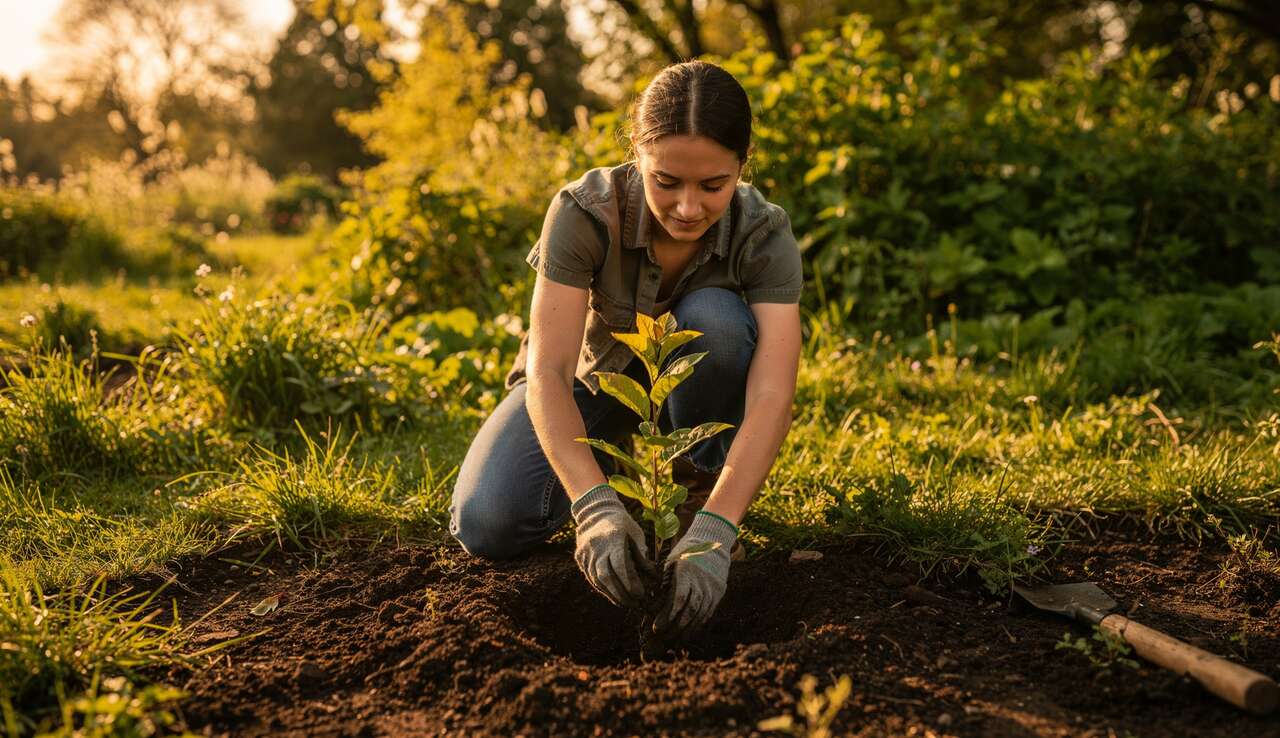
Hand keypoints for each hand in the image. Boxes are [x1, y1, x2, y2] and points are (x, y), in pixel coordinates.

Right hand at [571, 485, 655, 607]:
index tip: (639, 594)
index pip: (619, 564)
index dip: (629, 581)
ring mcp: (586, 552)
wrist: (596, 512)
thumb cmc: (623, 525)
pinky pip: (590, 577)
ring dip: (611, 594)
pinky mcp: (580, 558)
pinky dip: (602, 589)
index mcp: (612, 537)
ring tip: (625, 603)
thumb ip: (641, 554)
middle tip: (634, 603)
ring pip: (596, 579)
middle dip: (620, 593)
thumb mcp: (636, 534)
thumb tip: (651, 576)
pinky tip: (613, 596)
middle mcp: (596, 546)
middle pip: (606, 575)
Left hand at [653, 511, 737, 639]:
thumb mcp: (672, 561)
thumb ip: (665, 582)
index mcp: (687, 571)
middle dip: (676, 627)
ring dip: (687, 629)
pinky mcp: (719, 591)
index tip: (657, 628)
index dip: (667, 616)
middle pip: (690, 610)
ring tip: (676, 640)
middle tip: (664, 638)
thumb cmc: (686, 551)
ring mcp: (713, 587)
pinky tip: (689, 631)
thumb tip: (652, 605)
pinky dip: (698, 623)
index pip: (678, 599)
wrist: (714, 540)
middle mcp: (702, 580)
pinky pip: (709, 612)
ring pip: (701, 614)